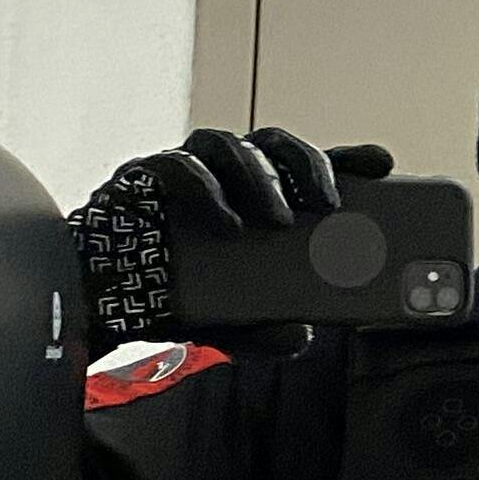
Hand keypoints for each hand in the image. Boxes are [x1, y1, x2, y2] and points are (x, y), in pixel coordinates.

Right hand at [69, 128, 392, 346]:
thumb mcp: (227, 326)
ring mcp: (182, 170)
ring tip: (281, 221)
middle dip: (309, 165)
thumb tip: (300, 337)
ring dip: (262, 178)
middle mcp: (223, 175)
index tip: (383, 163)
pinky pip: (177, 165)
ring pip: (230, 144)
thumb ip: (263, 333)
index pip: (305, 166)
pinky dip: (206, 190)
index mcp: (255, 197)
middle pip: (275, 143)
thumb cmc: (171, 300)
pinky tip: (225, 223)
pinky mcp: (140, 177)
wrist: (95, 305)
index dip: (346, 159)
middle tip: (331, 205)